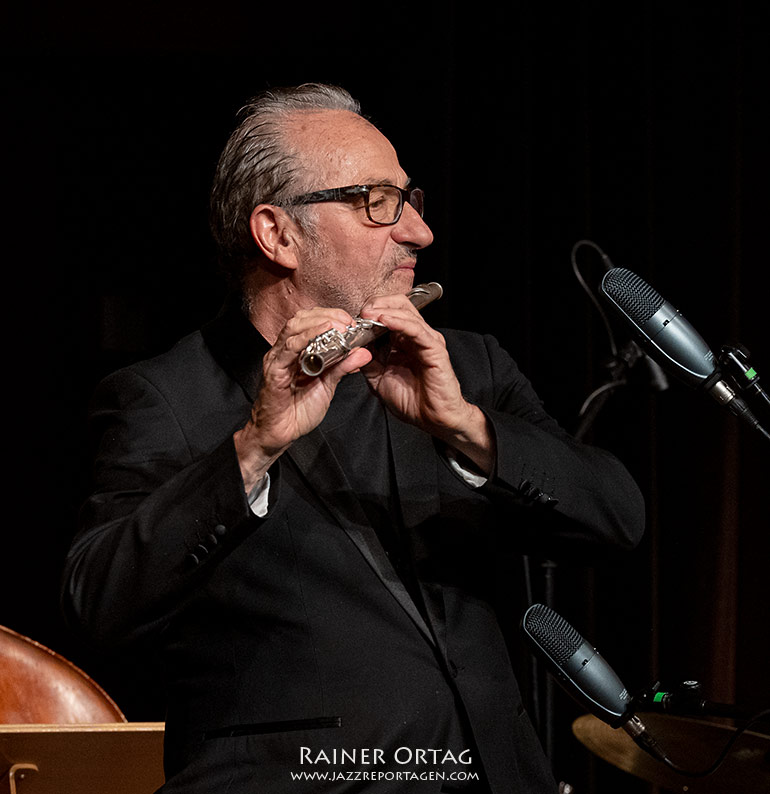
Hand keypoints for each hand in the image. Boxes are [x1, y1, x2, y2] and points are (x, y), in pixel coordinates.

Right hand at [234, 308, 371, 491]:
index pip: (311, 320)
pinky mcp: (274, 372)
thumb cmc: (299, 409)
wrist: (280, 433)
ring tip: (337, 326)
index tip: (351, 321)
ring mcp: (277, 359)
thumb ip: (343, 366)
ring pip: (293, 328)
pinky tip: (318, 335)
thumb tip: (364, 352)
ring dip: (317, 323)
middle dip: (326, 315)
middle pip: (302, 318)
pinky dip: (303, 339)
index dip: (331, 315)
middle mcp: (285, 350)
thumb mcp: (328, 384)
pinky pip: (287, 350)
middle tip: (347, 321)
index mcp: (297, 350)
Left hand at [359, 294, 495, 474]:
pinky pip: (416, 329)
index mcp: (402, 341)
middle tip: (361, 313)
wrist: (433, 419)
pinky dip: (399, 321)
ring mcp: (426, 340)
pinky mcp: (434, 348)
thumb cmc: (412, 402)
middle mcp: (415, 336)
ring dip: (385, 309)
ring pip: (406, 311)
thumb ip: (367, 361)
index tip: (352, 320)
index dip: (369, 312)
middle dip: (376, 304)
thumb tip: (352, 347)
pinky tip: (385, 320)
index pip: (387, 312)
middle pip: (397, 304)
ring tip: (368, 314)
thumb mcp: (378, 379)